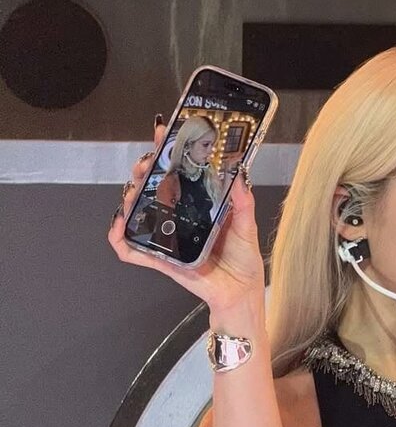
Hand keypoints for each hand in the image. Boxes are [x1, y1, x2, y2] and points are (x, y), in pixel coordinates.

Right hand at [107, 117, 265, 310]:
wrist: (240, 293)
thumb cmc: (243, 261)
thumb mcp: (246, 226)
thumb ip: (243, 203)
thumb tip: (239, 177)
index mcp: (198, 205)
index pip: (178, 173)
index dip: (167, 152)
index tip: (162, 133)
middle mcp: (180, 218)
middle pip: (153, 188)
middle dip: (145, 172)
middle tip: (147, 164)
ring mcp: (168, 238)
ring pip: (139, 214)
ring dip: (130, 200)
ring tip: (134, 191)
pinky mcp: (163, 260)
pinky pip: (134, 251)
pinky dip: (120, 239)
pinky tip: (118, 227)